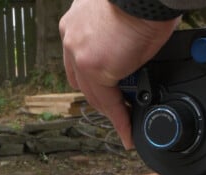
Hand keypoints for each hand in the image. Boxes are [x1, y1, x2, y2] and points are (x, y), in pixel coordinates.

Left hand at [60, 0, 178, 148]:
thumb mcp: (123, 15)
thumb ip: (119, 36)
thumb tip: (133, 50)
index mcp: (77, 21)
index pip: (81, 59)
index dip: (96, 78)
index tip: (109, 90)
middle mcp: (72, 36)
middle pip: (82, 80)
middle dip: (101, 97)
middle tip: (120, 109)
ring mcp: (80, 53)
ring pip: (94, 94)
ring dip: (110, 110)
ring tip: (127, 122)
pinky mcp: (95, 67)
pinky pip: (109, 102)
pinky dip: (120, 118)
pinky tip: (128, 129)